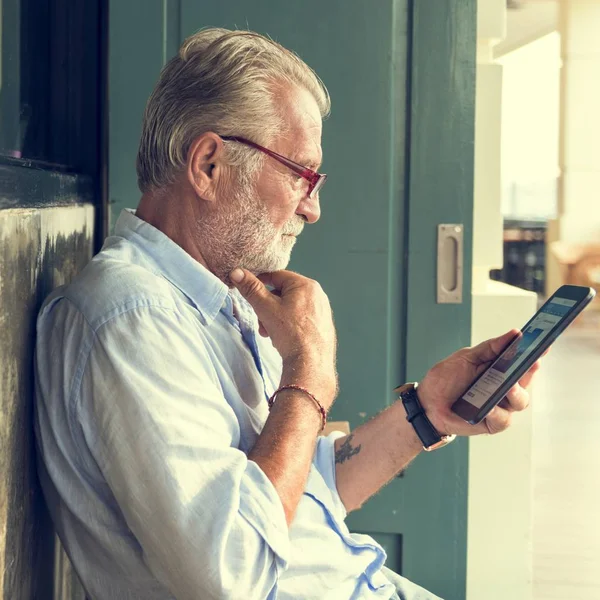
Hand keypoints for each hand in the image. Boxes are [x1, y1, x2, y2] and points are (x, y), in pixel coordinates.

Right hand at [230, 268, 337, 405]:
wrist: (310, 363)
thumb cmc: (291, 334)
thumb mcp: (266, 308)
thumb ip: (251, 289)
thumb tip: (237, 272)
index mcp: (306, 285)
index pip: (276, 276)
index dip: (259, 283)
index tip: (248, 292)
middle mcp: (318, 294)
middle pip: (283, 293)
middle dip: (267, 307)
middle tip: (261, 321)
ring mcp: (322, 310)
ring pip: (291, 307)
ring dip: (275, 317)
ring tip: (270, 333)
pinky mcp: (322, 325)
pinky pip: (300, 318)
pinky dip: (288, 325)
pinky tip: (283, 338)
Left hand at [417, 329, 543, 435]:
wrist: (427, 403)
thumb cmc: (446, 380)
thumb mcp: (466, 358)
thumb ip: (490, 348)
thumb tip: (514, 334)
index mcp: (499, 370)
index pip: (522, 361)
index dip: (535, 353)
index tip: (543, 344)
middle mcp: (503, 388)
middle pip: (525, 381)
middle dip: (529, 371)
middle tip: (530, 362)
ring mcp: (499, 406)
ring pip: (519, 401)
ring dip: (515, 393)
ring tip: (507, 386)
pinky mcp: (491, 423)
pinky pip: (503, 419)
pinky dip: (497, 413)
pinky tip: (490, 407)